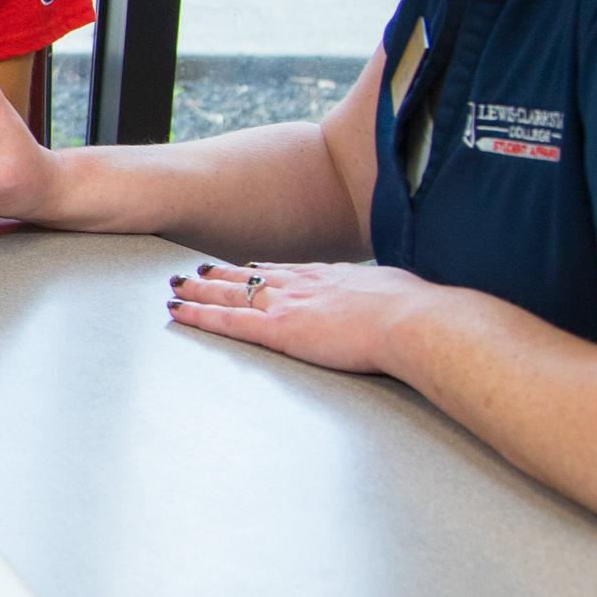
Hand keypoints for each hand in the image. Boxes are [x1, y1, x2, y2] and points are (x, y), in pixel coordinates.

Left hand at [164, 258, 443, 375]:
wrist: (416, 321)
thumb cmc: (419, 314)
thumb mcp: (400, 294)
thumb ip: (386, 298)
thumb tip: (399, 303)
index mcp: (333, 277)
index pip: (288, 271)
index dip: (263, 270)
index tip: (246, 267)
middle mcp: (304, 284)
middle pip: (252, 276)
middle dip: (221, 273)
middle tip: (196, 269)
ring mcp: (289, 304)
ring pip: (231, 293)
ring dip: (200, 290)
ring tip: (177, 285)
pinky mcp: (279, 329)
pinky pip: (228, 321)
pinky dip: (199, 316)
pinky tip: (179, 312)